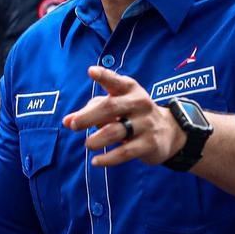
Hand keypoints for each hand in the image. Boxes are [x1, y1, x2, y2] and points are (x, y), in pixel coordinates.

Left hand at [64, 66, 185, 167]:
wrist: (168, 131)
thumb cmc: (131, 114)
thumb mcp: (114, 106)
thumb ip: (89, 111)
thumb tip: (66, 121)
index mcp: (129, 89)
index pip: (115, 81)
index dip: (104, 76)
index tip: (91, 72)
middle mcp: (139, 103)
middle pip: (110, 108)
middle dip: (89, 117)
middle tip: (74, 125)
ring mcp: (146, 123)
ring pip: (116, 131)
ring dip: (97, 139)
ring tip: (88, 144)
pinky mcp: (149, 143)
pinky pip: (125, 152)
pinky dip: (108, 158)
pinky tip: (96, 161)